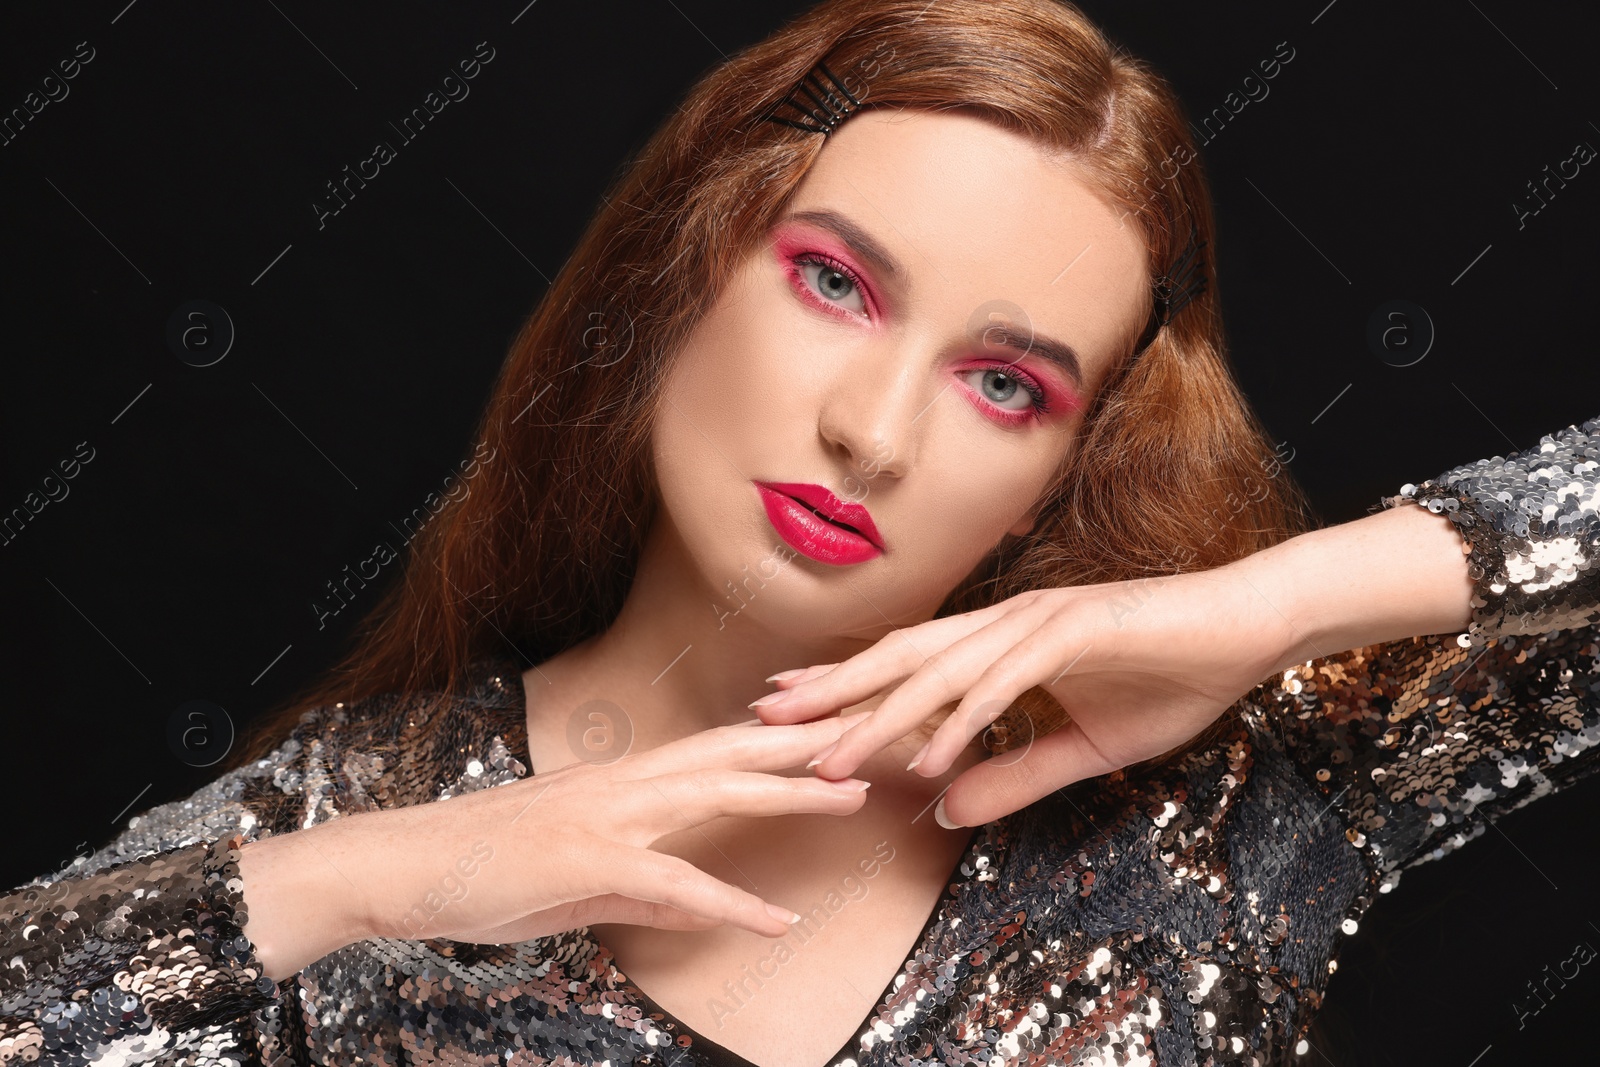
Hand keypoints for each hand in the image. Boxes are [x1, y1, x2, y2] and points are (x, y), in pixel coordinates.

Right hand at [242, 713, 872, 976]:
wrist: (401, 868)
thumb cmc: (483, 869)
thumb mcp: (577, 874)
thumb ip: (643, 884)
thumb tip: (696, 902)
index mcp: (624, 780)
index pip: (718, 748)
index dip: (778, 736)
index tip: (832, 731)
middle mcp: (624, 783)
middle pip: (733, 749)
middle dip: (806, 740)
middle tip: (869, 731)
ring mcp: (607, 815)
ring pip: (716, 791)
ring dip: (788, 790)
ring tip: (848, 794)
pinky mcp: (588, 860)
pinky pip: (675, 882)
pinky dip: (730, 901)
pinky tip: (775, 918)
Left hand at [750, 565, 1301, 827]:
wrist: (1247, 629)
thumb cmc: (1172, 677)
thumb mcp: (1086, 748)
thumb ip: (1015, 774)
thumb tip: (945, 808)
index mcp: (1001, 643)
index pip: (908, 668)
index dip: (847, 689)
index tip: (789, 715)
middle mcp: (1006, 624)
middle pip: (901, 659)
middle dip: (833, 692)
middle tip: (766, 721)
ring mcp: (1038, 621)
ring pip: (941, 670)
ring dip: (882, 714)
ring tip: (829, 755)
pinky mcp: (1077, 629)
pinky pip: (1007, 678)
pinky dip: (966, 716)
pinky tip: (931, 754)